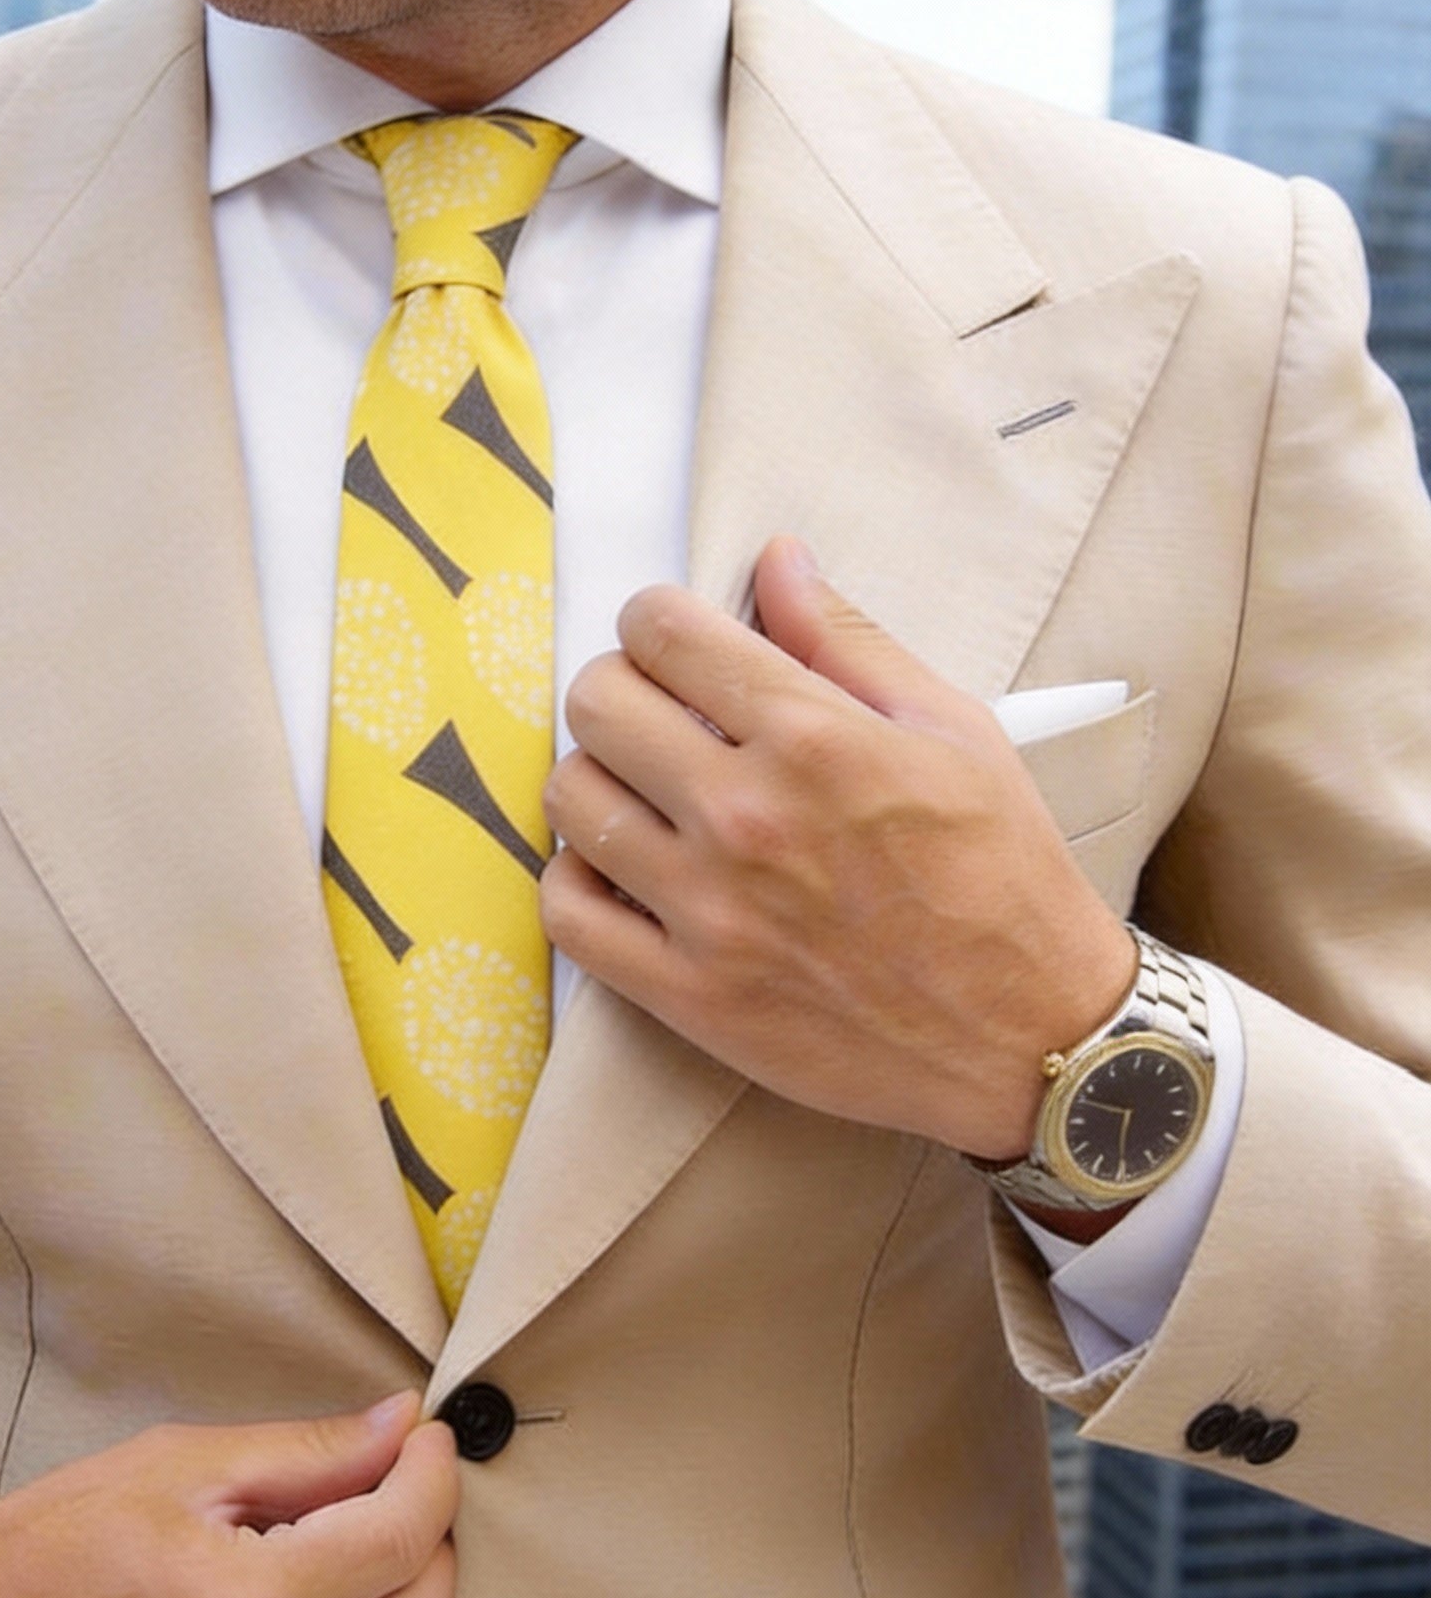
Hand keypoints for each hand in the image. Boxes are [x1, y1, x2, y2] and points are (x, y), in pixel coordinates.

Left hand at [539, 537, 1136, 1160]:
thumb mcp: (953, 730)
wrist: (1030, 1037)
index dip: (656, 620)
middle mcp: (745, 818)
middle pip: (597, 704)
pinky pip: (567, 912)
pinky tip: (621, 868)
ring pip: (570, 798)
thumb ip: (848, 640)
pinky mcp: (687, 994)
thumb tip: (775, 559)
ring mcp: (707, 911)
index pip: (662, 632)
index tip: (674, 641)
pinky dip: (577, 879)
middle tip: (658, 713)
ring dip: (596, 778)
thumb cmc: (1002, 876)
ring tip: (643, 791)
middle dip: (621, 687)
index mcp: (813, 739)